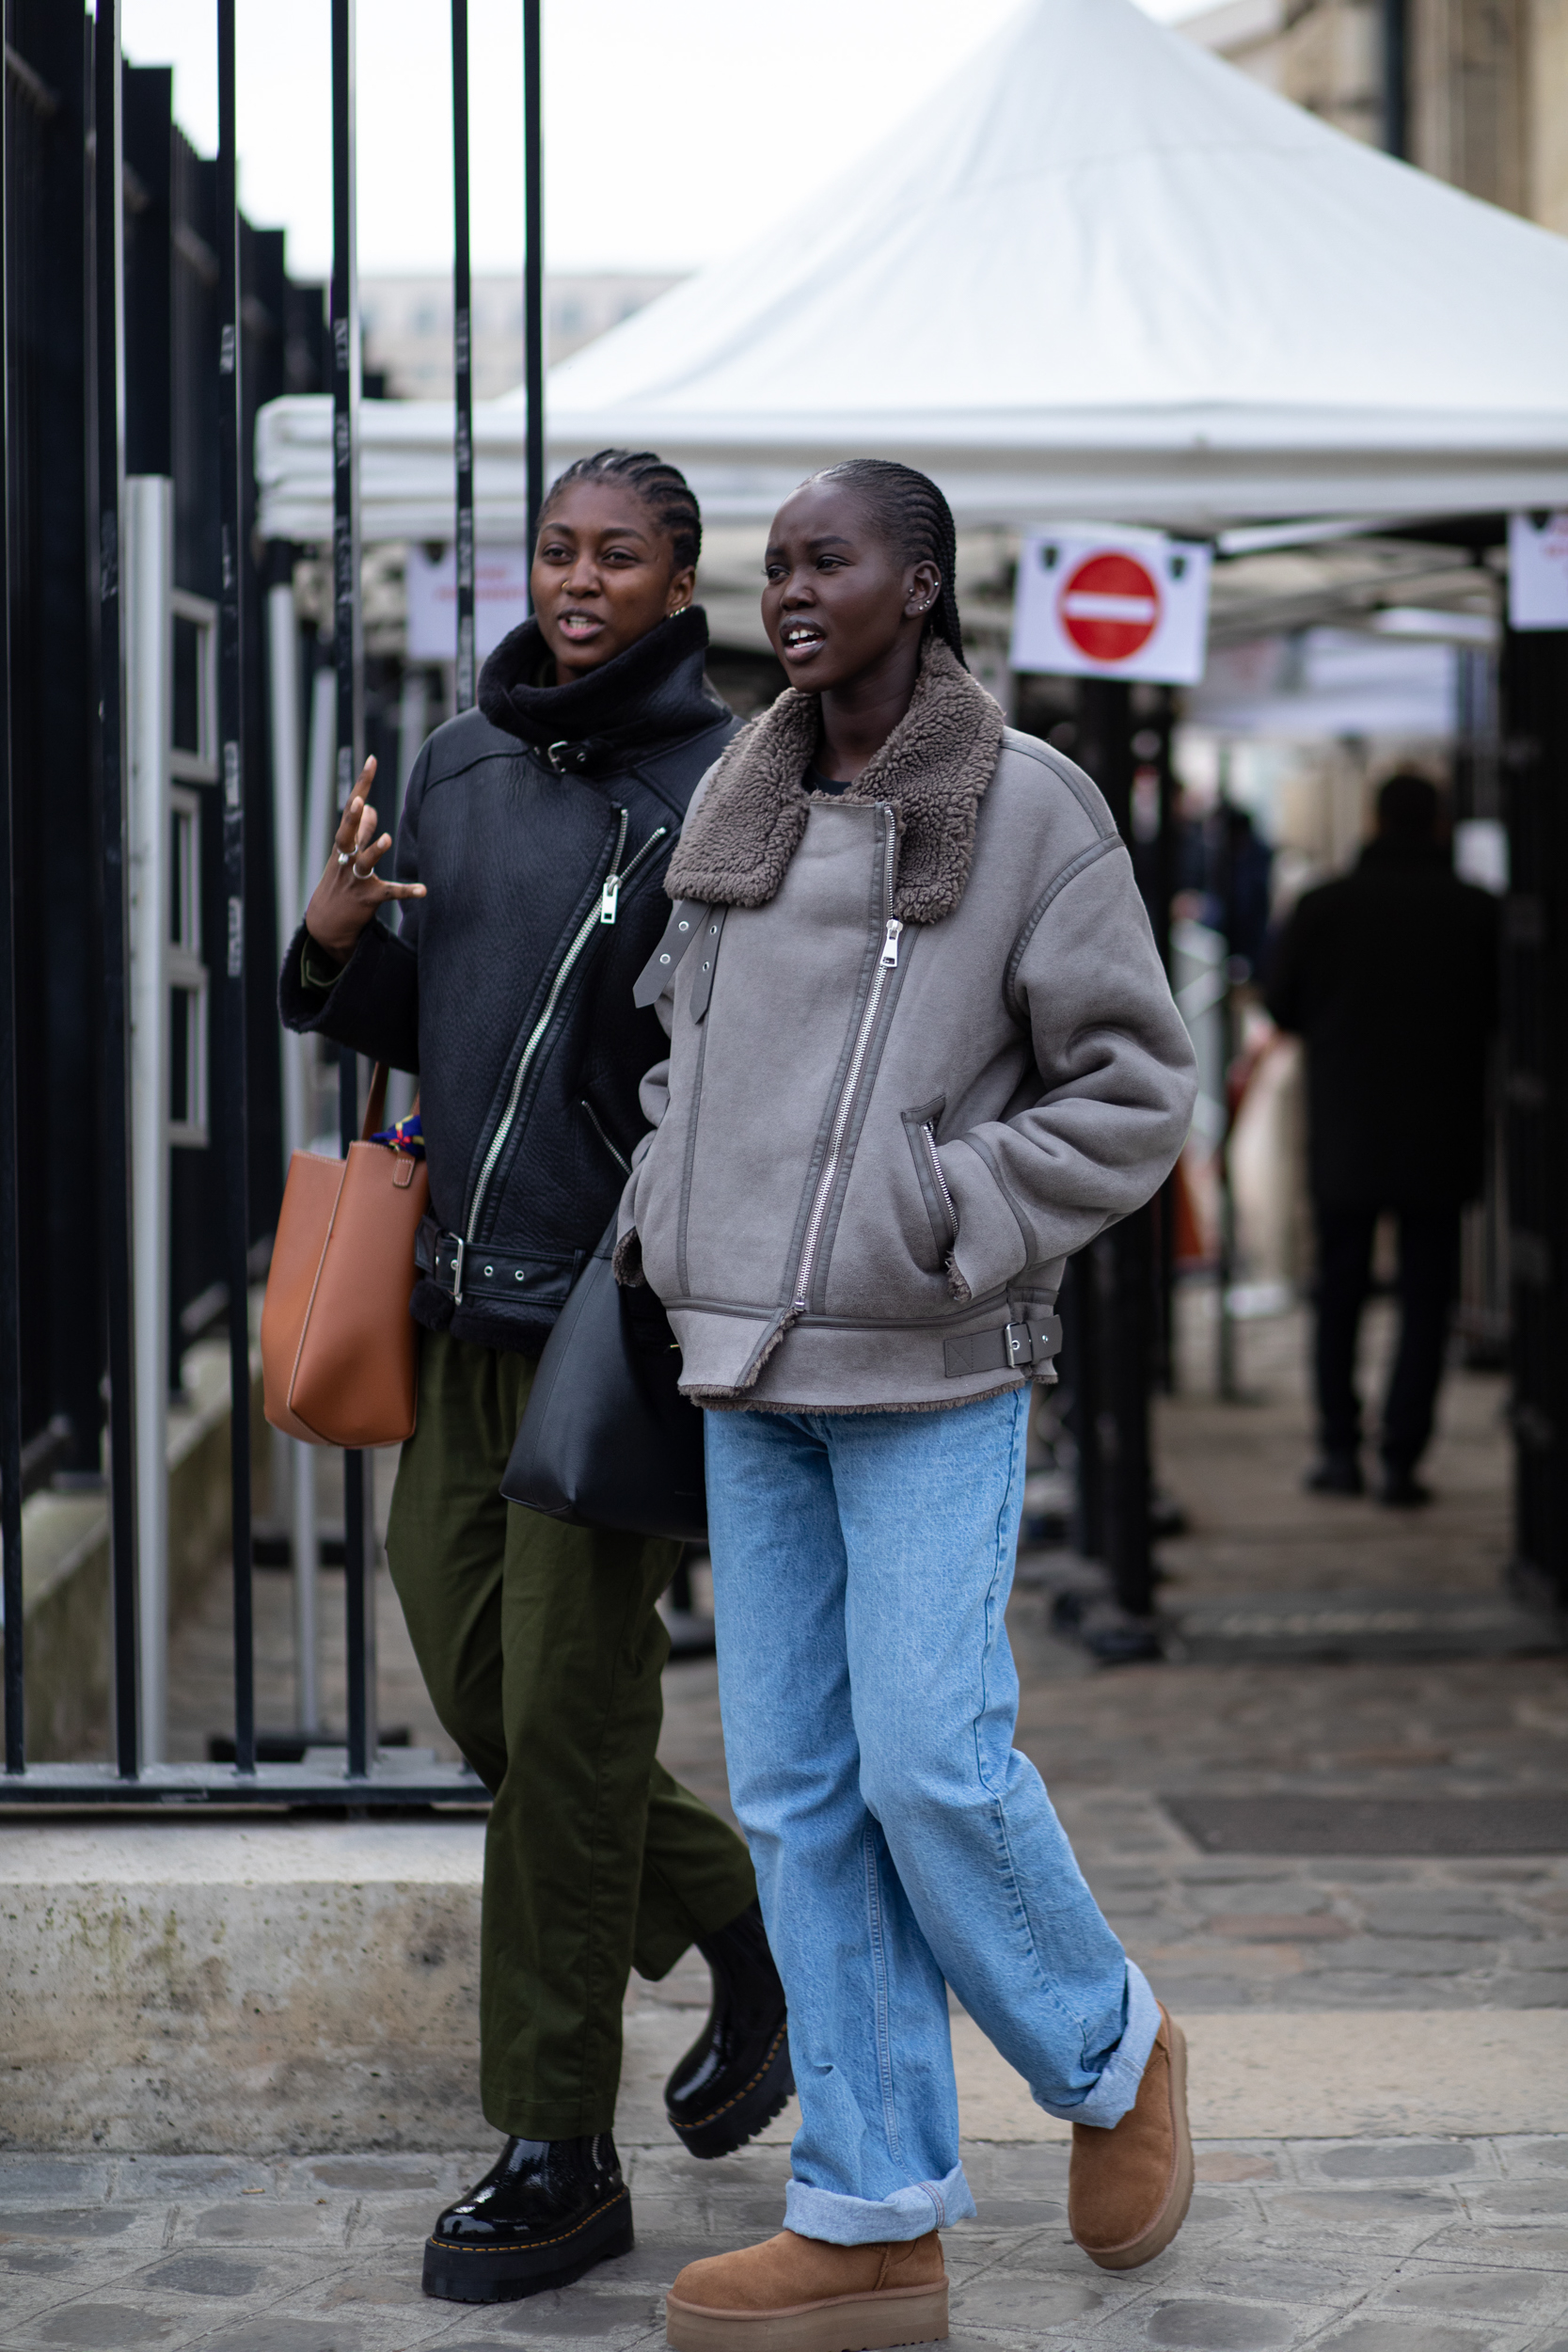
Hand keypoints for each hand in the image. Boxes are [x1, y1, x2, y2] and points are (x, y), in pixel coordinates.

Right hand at [302, 757, 425, 965]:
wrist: (325, 924)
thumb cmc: (338, 883)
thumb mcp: (346, 855)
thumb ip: (361, 831)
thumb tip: (370, 806)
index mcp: (343, 844)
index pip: (351, 808)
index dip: (362, 785)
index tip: (372, 760)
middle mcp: (345, 858)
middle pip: (347, 833)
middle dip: (351, 817)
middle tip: (356, 800)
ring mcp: (355, 879)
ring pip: (365, 862)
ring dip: (375, 850)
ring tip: (386, 838)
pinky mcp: (368, 899)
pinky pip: (390, 893)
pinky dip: (406, 891)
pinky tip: (424, 890)